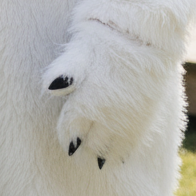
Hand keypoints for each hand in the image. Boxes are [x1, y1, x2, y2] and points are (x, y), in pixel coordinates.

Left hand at [42, 20, 173, 166]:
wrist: (143, 36)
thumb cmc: (105, 40)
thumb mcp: (80, 51)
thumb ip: (64, 70)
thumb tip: (50, 88)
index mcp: (88, 100)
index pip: (71, 128)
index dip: (66, 134)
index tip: (66, 139)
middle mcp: (108, 115)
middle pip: (91, 142)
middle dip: (82, 147)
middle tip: (77, 155)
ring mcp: (128, 118)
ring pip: (110, 148)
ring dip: (100, 153)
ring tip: (94, 159)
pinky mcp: (146, 117)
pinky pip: (131, 144)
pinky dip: (121, 153)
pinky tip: (118, 157)